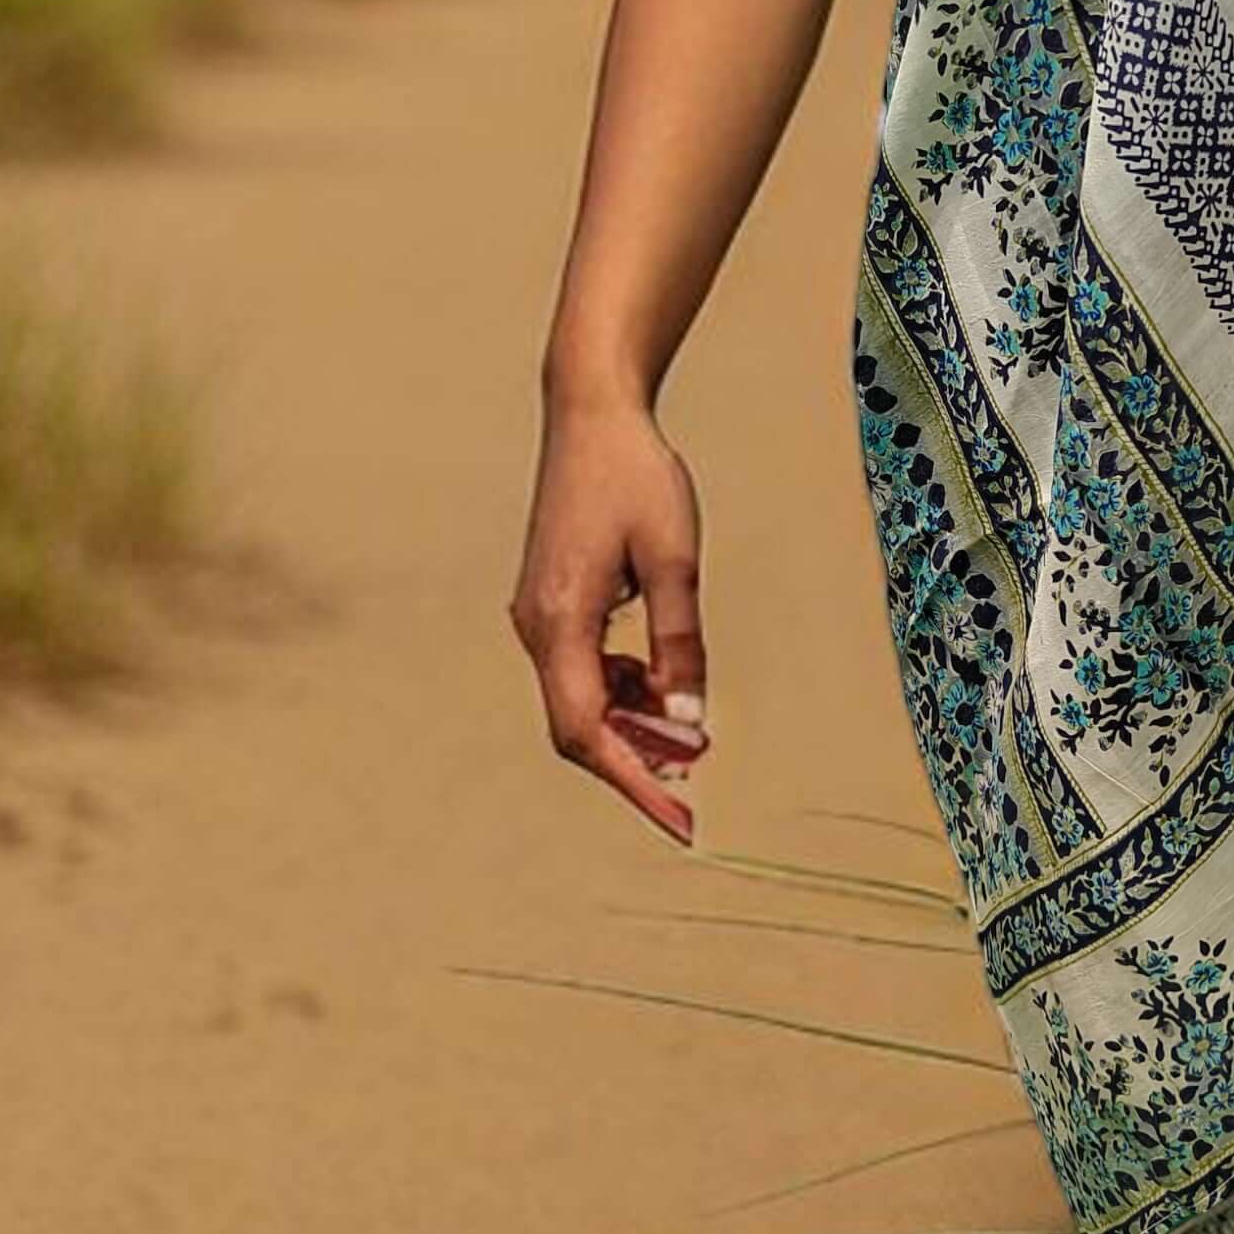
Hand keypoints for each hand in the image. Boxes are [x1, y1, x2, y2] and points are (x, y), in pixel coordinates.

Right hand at [510, 388, 712, 842]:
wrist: (591, 413)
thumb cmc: (635, 475)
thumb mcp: (675, 558)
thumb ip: (680, 644)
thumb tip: (688, 725)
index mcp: (560, 620)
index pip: (586, 731)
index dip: (632, 782)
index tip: (677, 819)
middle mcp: (536, 627)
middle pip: (578, 726)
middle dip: (636, 760)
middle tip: (697, 785)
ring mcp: (537, 616)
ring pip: (580, 699)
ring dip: (632, 724)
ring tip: (692, 734)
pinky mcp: (550, 603)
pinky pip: (580, 669)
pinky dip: (620, 688)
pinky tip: (661, 683)